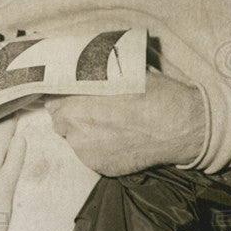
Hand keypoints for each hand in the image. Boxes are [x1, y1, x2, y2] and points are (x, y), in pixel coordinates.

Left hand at [43, 69, 205, 176]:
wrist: (180, 126)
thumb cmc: (154, 94)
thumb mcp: (124, 71)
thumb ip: (97, 73)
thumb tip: (87, 63)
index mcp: (75, 100)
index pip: (51, 99)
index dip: (62, 97)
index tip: (71, 96)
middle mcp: (74, 127)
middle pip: (60, 120)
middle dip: (72, 115)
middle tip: (92, 110)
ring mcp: (86, 150)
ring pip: (75, 140)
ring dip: (86, 133)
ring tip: (111, 125)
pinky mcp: (100, 167)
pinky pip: (91, 156)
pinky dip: (100, 149)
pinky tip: (120, 139)